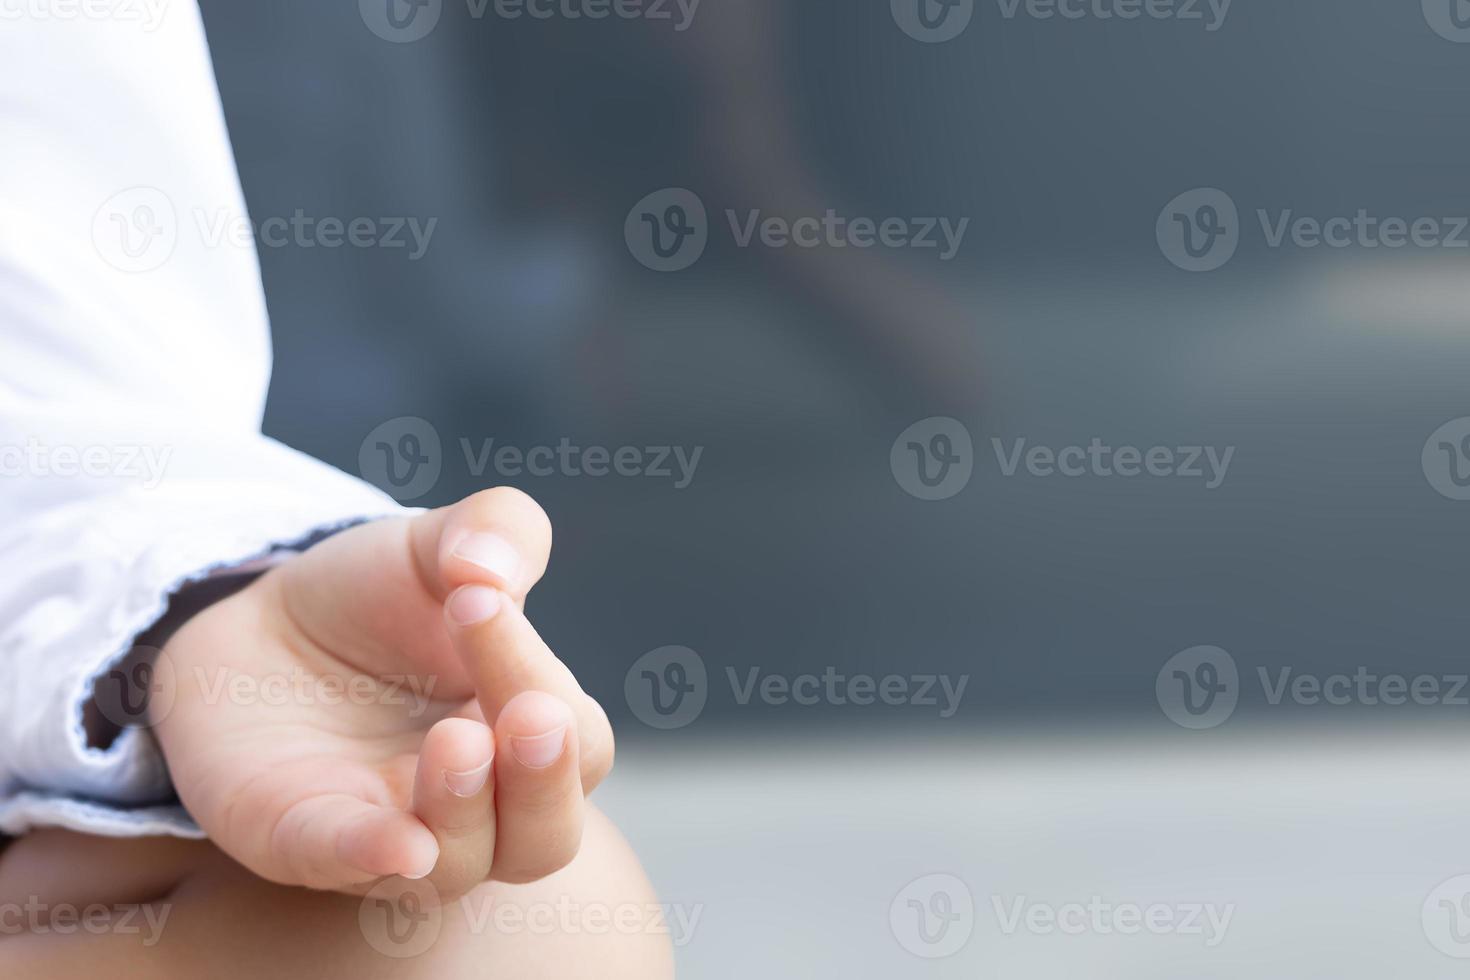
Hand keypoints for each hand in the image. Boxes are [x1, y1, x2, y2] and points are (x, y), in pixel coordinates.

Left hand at [148, 488, 614, 898]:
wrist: (256, 625)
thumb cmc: (373, 601)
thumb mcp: (439, 546)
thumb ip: (496, 529)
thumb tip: (493, 565)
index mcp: (526, 731)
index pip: (573, 734)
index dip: (539, 674)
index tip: (479, 597)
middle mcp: (478, 803)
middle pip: (544, 839)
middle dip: (544, 785)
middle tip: (530, 718)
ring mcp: (392, 830)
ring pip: (460, 867)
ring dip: (467, 811)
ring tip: (453, 742)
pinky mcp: (303, 840)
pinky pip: (344, 867)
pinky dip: (374, 855)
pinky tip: (396, 839)